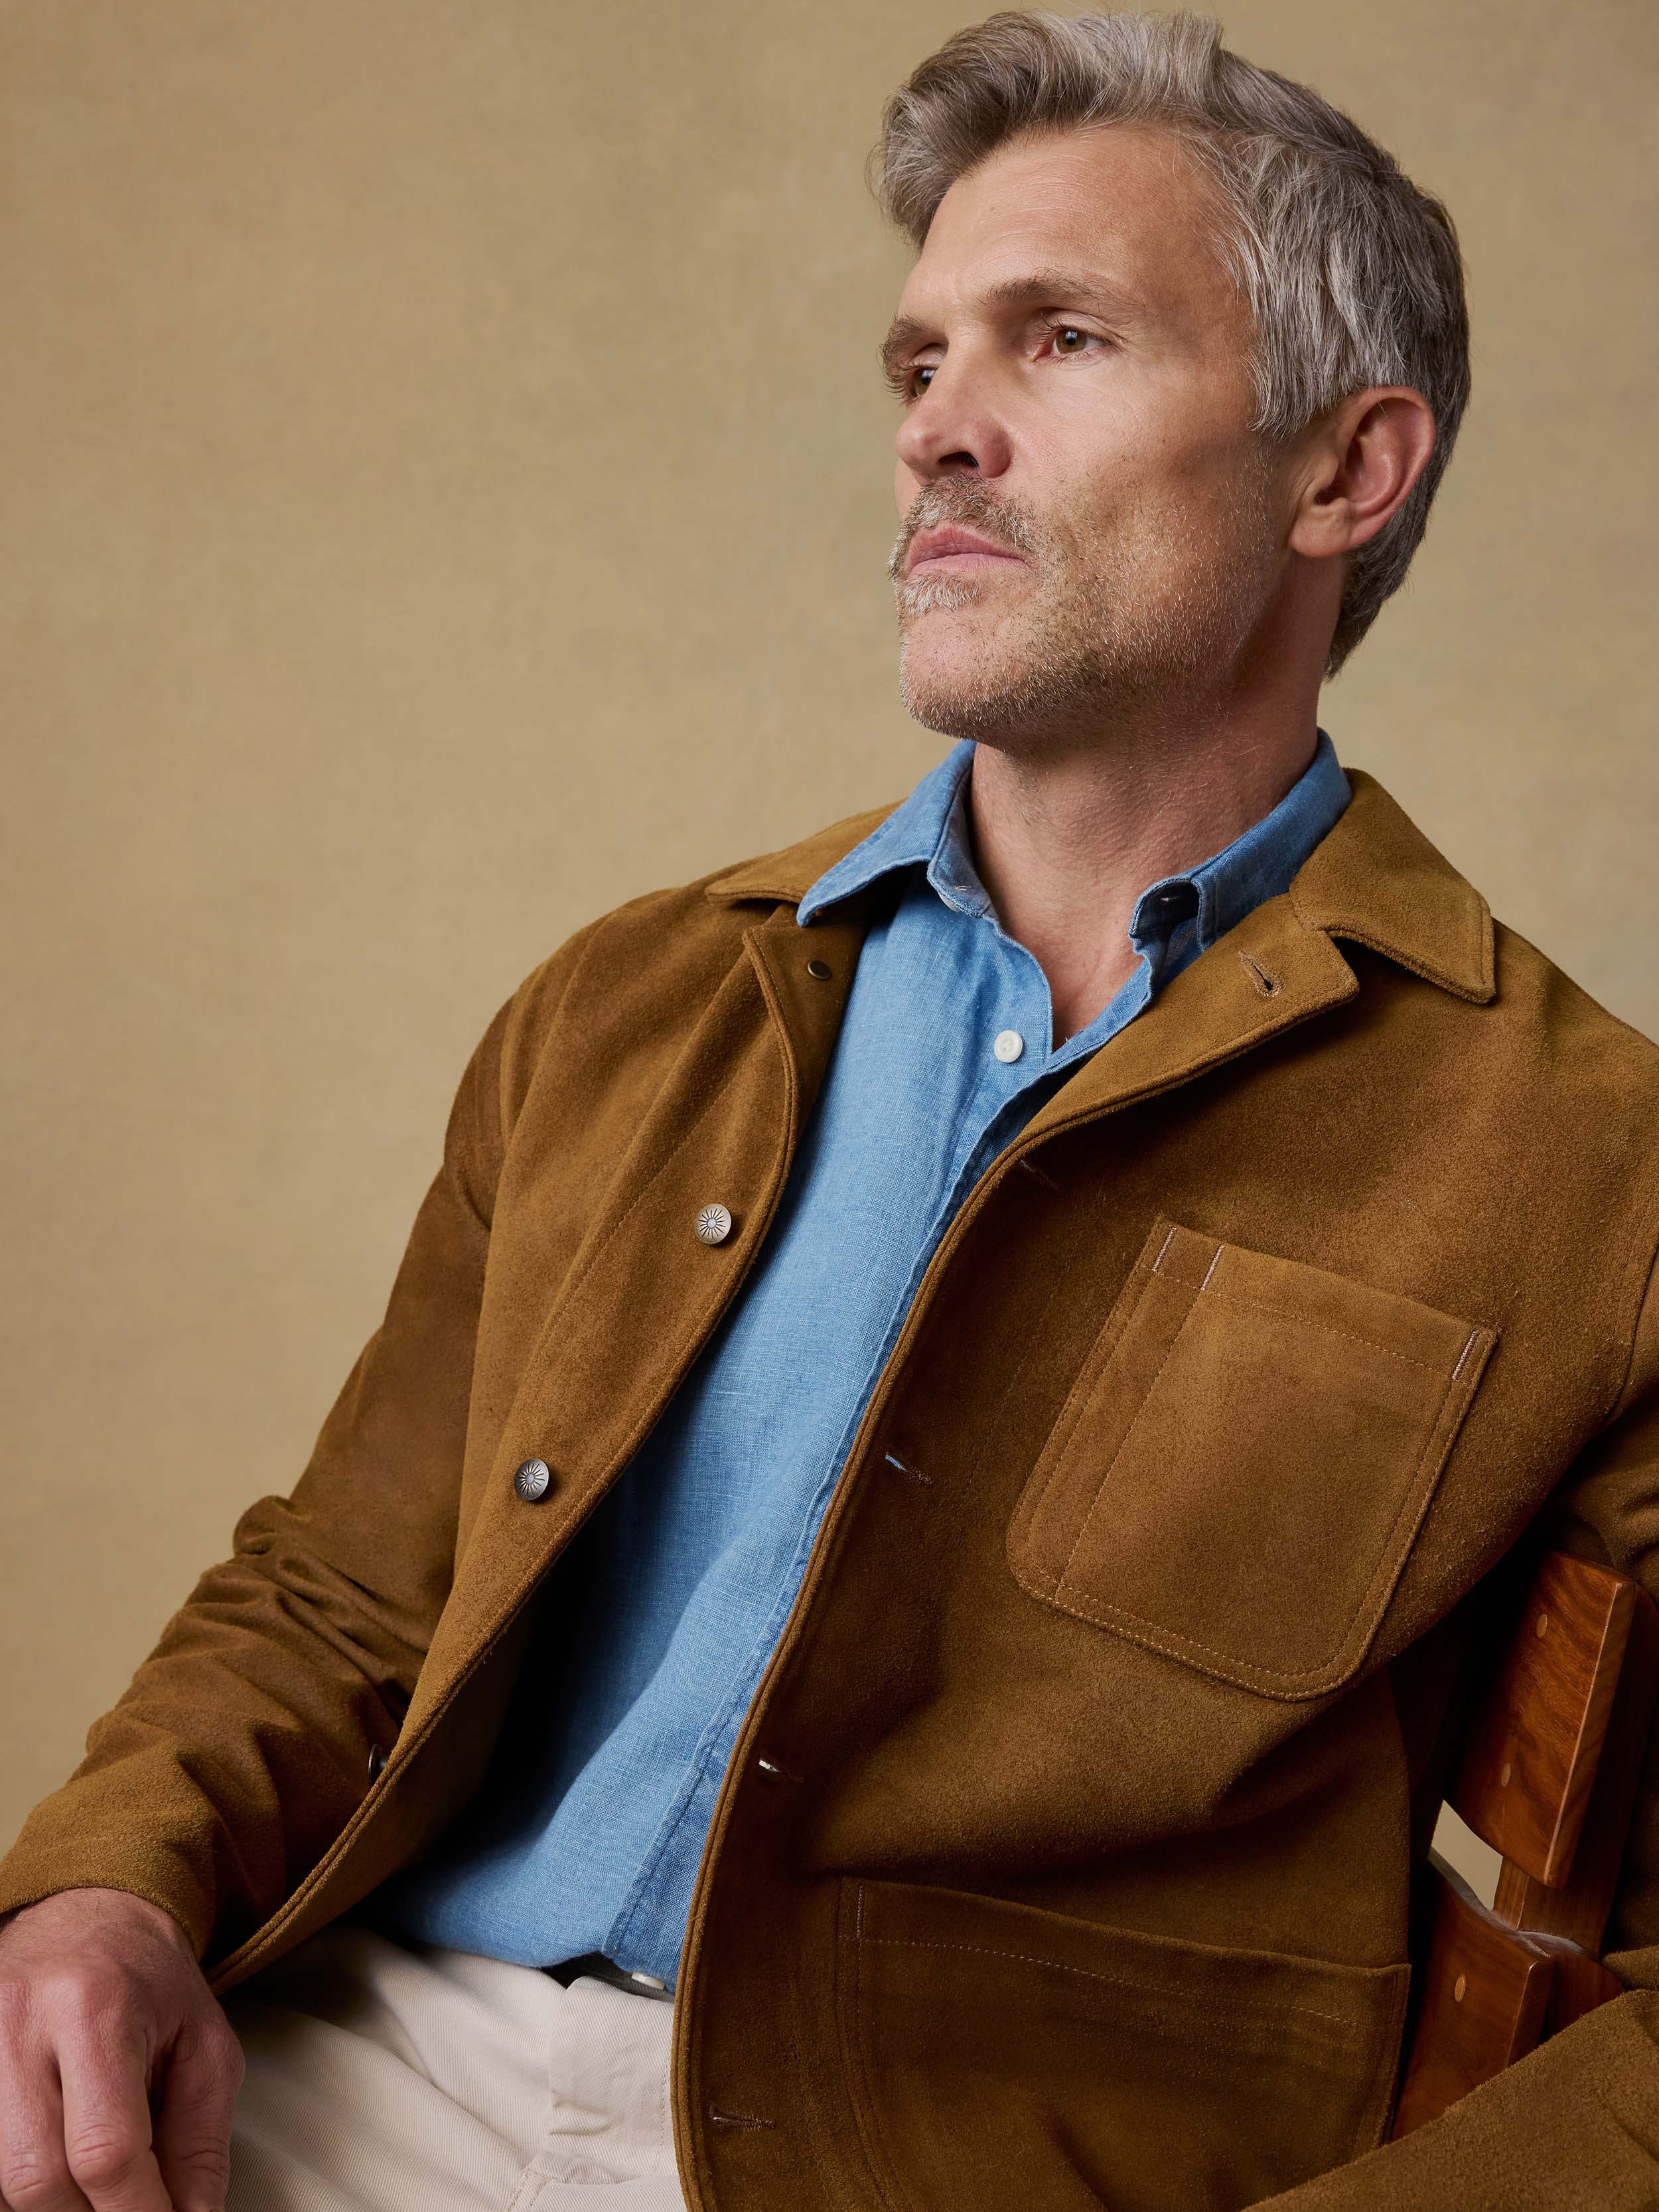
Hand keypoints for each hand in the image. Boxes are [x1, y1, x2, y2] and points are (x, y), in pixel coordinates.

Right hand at [0, 1888, 241, 2211]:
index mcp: (96, 2007)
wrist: (90, 1915)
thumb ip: (201, 2140)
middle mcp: (22, 2024)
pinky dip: (22, 2184)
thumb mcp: (204, 2045)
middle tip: (130, 2206)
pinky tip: (60, 2166)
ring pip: (2, 2180)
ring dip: (55, 2204)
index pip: (105, 2150)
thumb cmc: (147, 1979)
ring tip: (98, 2182)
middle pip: (38, 2177)